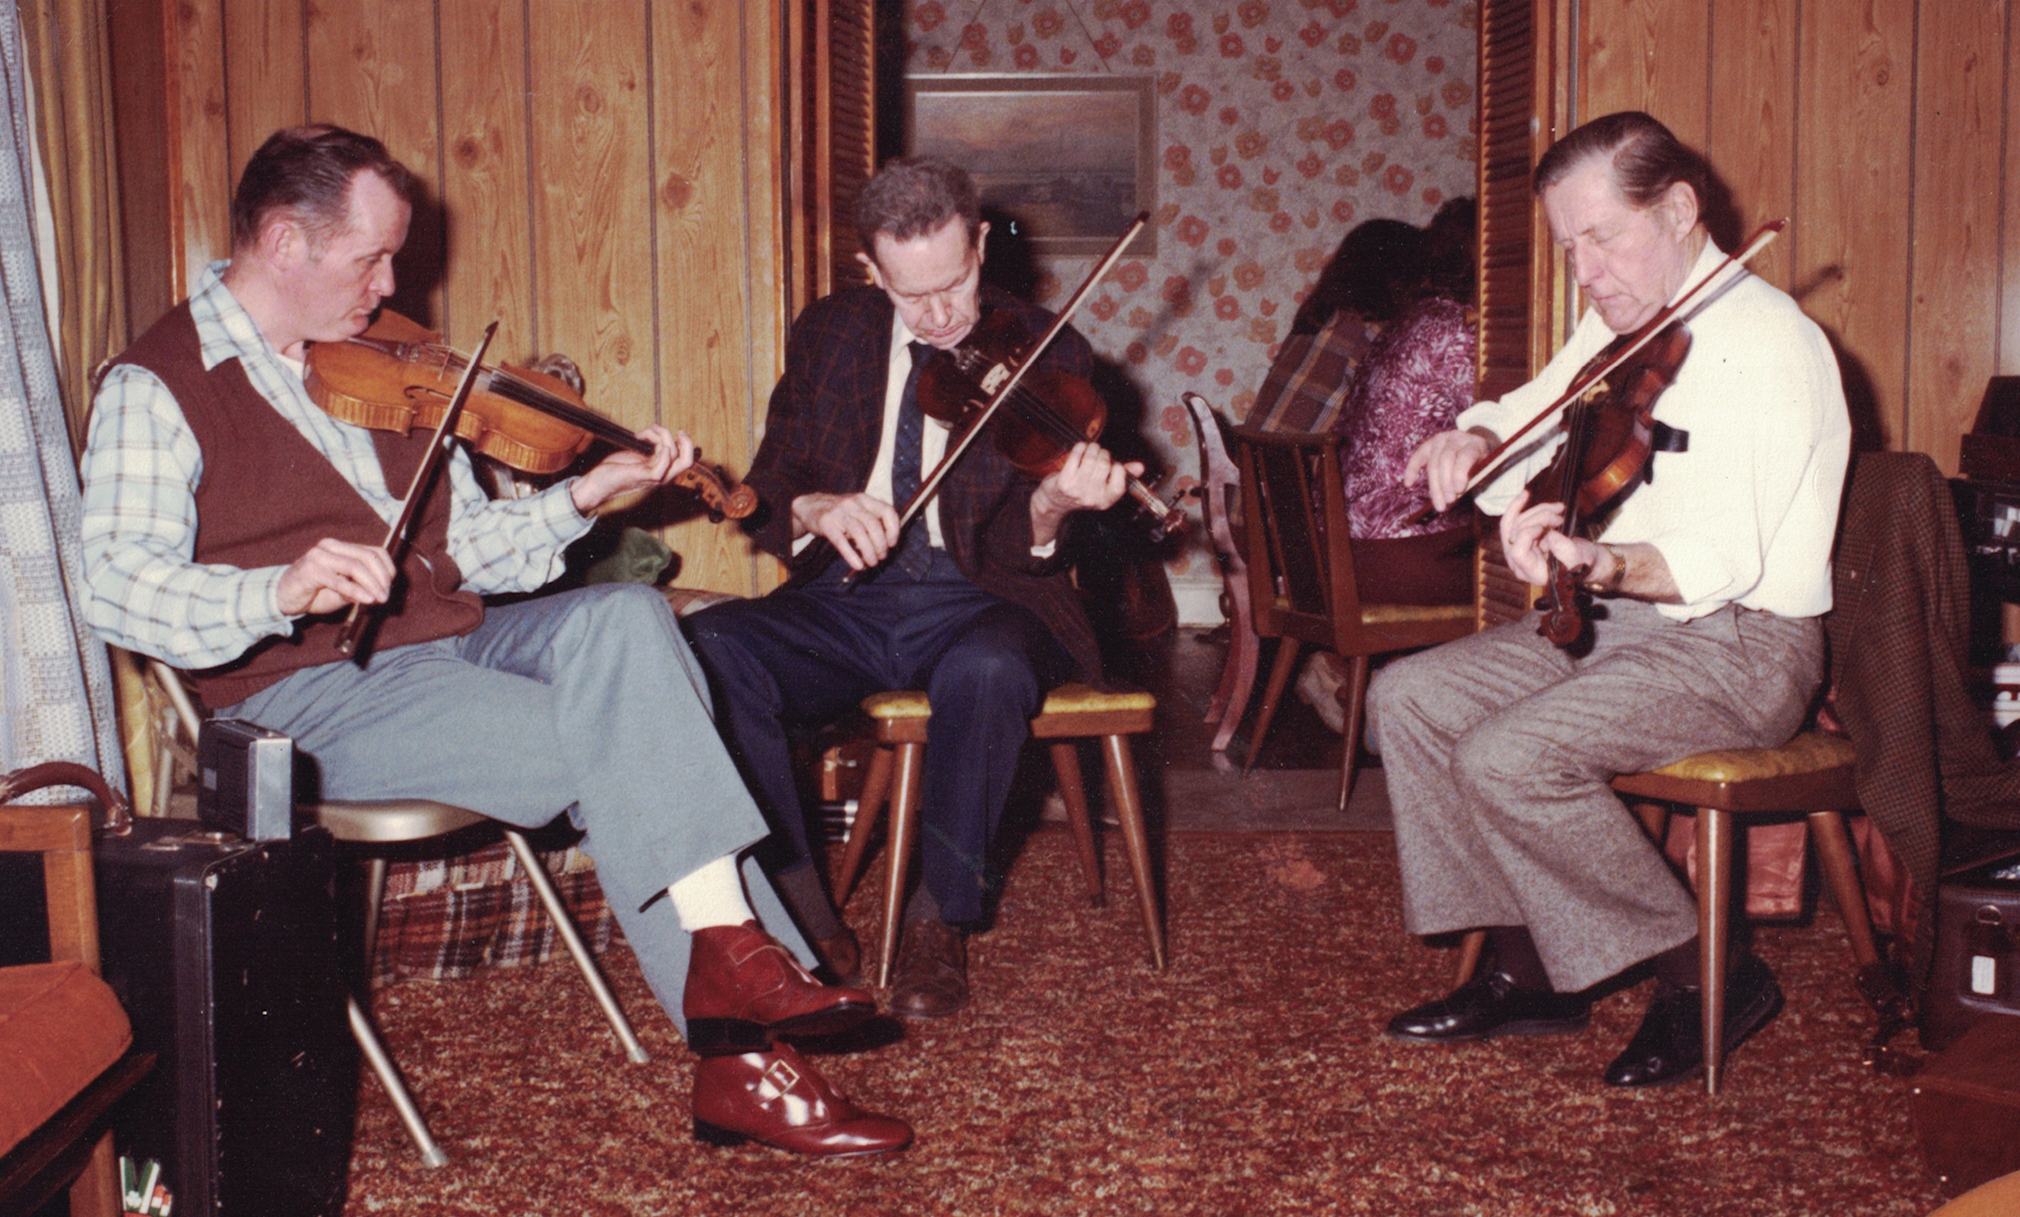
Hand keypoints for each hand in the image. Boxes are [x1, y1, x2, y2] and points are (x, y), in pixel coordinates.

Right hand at [276, 538, 395, 615]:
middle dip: (381, 578)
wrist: (282, 597)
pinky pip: (339, 580)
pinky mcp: (310, 570)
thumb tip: (379, 592)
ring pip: (355, 566)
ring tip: (379, 599)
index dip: (387, 569)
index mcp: (341, 547)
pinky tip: (366, 599)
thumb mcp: (342, 591)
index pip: (374, 552)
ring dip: (372, 584)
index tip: (390, 586)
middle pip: (367, 557)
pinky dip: (356, 590)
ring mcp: (319, 556)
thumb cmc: (314, 593)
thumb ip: (360, 587)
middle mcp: (330, 546)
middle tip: (386, 596)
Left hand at [571, 426, 691, 514]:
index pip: (685, 458)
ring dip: (663, 437)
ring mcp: (654, 477)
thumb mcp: (636, 454)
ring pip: (674, 457)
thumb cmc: (614, 469)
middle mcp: (662, 474)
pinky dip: (663, 454)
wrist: (598, 483)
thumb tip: (655, 433)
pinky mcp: (643, 476)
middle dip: (686, 442)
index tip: (673, 431)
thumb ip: (649, 447)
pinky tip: (652, 444)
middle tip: (677, 432)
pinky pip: (662, 468)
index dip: (684, 443)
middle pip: (687, 461)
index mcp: (661, 469)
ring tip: (646, 432)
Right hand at [794, 491, 901, 569]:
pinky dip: (851, 555)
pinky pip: (841, 541)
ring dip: (868, 551)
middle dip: (881, 544)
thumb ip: (871, 521)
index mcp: (865, 500)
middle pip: (873, 524)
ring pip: (859, 532)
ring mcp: (839, 513)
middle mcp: (853, 504)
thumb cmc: (838, 512)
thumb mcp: (857, 509)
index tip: (892, 544)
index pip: (887, 511)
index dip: (893, 529)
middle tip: (881, 557)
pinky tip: (858, 565)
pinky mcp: (826, 524)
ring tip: (871, 562)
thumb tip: (887, 544)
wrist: (808, 506)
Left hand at [1031, 442, 1142, 543]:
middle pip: (1104, 465)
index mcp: (1106, 500)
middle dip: (1102, 453)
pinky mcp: (1063, 483)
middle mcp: (1092, 498)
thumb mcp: (1104, 487)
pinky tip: (1080, 449)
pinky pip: (1076, 457)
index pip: (1120, 478)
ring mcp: (1077, 491)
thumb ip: (1123, 475)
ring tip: (1090, 449)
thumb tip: (1140, 467)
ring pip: (1090, 459)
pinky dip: (1079, 448)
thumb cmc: (1082, 490)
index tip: (1110, 464)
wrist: (1055, 502)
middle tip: (1098, 453)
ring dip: (1092, 448)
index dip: (1116, 466)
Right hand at [1403, 429, 1491, 512]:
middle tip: (1448, 501)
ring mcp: (1441, 439)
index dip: (1460, 474)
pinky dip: (1412, 470)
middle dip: (1445, 483)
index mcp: (1475, 444)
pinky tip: (1408, 484)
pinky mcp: (1429, 444)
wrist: (1474, 448)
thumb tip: (1456, 493)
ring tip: (1439, 503)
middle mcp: (1457, 438)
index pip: (1465, 456)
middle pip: (1446, 460)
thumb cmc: (1480, 465)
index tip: (1459, 491)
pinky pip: (1418, 456)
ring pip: (1433, 463)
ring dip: (1434, 486)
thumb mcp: (1484, 471)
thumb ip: (1473, 479)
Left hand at [1497, 489, 1606, 586]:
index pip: (1518, 552)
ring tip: (1558, 508)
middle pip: (1516, 533)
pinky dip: (1520, 506)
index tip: (1544, 528)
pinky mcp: (1520, 539)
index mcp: (1532, 572)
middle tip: (1559, 517)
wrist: (1583, 558)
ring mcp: (1518, 550)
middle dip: (1539, 518)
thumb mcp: (1579, 559)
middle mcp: (1519, 563)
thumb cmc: (1582, 563)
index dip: (1528, 535)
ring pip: (1516, 521)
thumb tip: (1551, 537)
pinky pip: (1512, 519)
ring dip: (1538, 510)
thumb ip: (1566, 552)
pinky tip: (1526, 495)